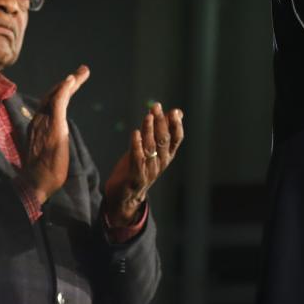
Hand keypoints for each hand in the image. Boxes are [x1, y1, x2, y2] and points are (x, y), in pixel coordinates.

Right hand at [18, 65, 89, 203]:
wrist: (37, 181)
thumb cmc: (43, 172)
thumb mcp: (47, 151)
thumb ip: (50, 141)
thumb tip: (56, 140)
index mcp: (37, 125)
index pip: (49, 103)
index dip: (61, 91)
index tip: (72, 83)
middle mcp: (38, 119)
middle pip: (53, 95)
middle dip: (68, 82)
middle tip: (82, 71)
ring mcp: (45, 121)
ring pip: (57, 94)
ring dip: (71, 81)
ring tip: (83, 71)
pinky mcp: (53, 125)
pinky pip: (58, 102)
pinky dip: (64, 89)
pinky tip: (71, 80)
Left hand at [103, 102, 184, 226]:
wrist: (125, 196)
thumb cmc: (140, 167)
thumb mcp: (154, 148)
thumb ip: (164, 130)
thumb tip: (178, 111)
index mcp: (167, 155)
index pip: (176, 139)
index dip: (176, 125)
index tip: (174, 112)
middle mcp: (161, 162)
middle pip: (164, 140)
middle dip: (161, 122)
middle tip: (156, 107)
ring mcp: (149, 170)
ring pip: (151, 147)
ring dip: (149, 130)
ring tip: (147, 116)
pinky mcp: (136, 176)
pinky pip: (137, 159)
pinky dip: (136, 145)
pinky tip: (135, 133)